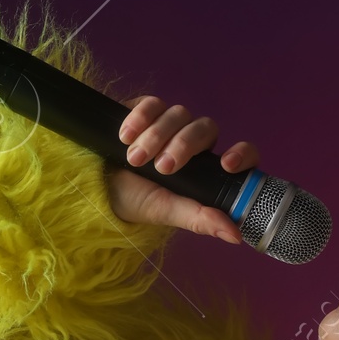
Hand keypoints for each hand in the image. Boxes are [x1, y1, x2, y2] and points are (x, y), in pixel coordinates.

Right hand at [105, 96, 257, 247]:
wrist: (96, 186)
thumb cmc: (136, 200)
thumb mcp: (168, 211)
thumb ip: (200, 219)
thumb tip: (236, 236)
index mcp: (207, 168)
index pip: (241, 152)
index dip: (242, 153)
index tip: (227, 164)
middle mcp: (193, 141)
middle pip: (205, 128)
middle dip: (183, 145)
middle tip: (162, 167)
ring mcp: (171, 123)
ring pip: (179, 114)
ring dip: (156, 136)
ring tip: (134, 159)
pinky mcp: (147, 110)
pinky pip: (152, 103)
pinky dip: (139, 118)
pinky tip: (124, 137)